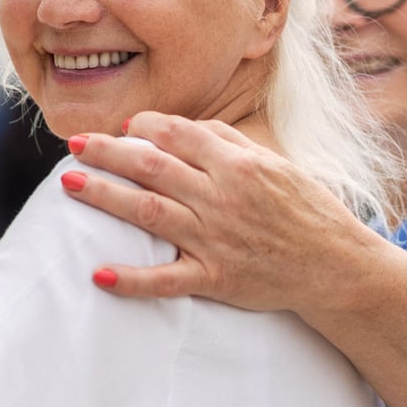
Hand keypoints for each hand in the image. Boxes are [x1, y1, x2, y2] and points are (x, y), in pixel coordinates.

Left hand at [65, 111, 374, 312]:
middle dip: (107, 153)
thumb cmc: (304, 211)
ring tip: (69, 185)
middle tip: (74, 145)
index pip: (177, 134)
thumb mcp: (275, 164)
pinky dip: (132, 279)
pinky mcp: (216, 279)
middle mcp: (223, 197)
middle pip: (152, 167)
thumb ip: (227, 142)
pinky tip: (98, 274)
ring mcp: (216, 240)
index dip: (141, 126)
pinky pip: (167, 280)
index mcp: (238, 164)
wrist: (337, 267)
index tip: (119, 127)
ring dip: (105, 197)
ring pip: (149, 213)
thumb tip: (175, 126)